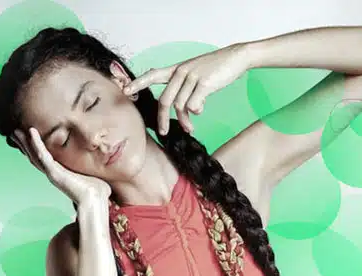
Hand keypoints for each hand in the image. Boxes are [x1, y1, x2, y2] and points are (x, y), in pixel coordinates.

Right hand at [11, 127, 111, 205]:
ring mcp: (52, 172)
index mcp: (62, 173)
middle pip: (34, 156)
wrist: (96, 201)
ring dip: (25, 142)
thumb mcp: (94, 176)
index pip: (45, 159)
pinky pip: (42, 155)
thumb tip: (104, 170)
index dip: (36, 149)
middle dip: (25, 144)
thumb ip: (94, 171)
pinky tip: (31, 132)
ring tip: (16, 131)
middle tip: (14, 132)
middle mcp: (54, 173)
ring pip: (34, 154)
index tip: (29, 140)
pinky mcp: (54, 172)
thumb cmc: (98, 191)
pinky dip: (36, 143)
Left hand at [123, 43, 250, 134]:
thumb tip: (185, 111)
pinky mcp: (204, 82)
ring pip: (180, 105)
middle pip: (165, 100)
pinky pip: (194, 104)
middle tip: (163, 131)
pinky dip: (196, 111)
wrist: (235, 57)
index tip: (125, 90)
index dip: (138, 83)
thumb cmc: (216, 68)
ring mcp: (192, 77)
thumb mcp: (195, 74)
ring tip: (190, 128)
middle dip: (162, 118)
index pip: (152, 75)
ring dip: (184, 120)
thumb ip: (185, 89)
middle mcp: (181, 72)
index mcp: (177, 69)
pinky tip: (201, 111)